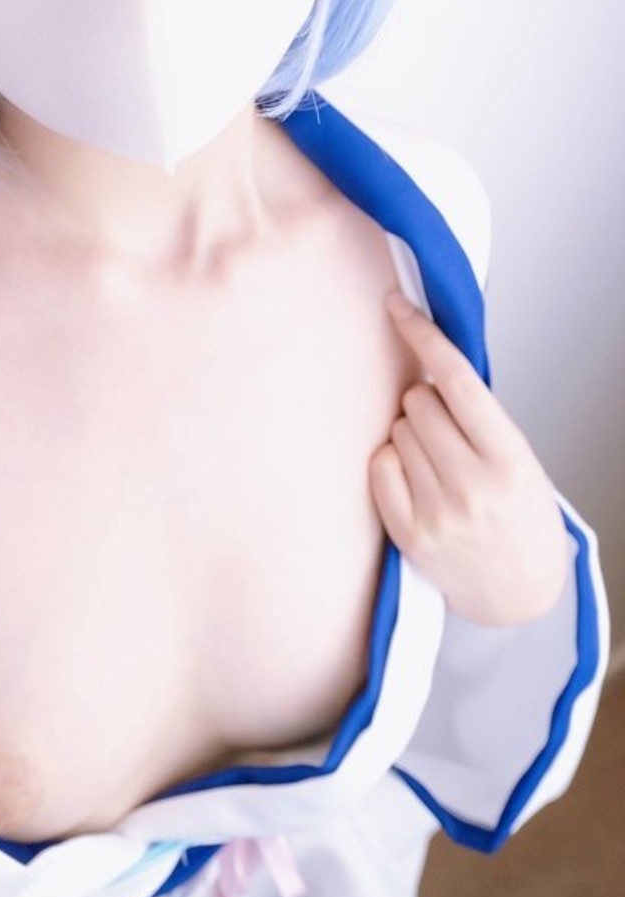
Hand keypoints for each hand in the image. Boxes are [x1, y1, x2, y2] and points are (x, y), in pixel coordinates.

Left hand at [368, 291, 570, 626]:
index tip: (397, 305)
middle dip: (426, 403)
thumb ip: (477, 415)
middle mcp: (473, 485)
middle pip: (418, 402)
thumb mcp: (519, 458)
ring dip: (410, 434)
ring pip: (396, 430)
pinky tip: (416, 480)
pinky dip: (391, 462)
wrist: (518, 592)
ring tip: (438, 465)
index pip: (458, 381)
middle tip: (447, 433)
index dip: (424, 336)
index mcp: (510, 459)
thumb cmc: (518, 515)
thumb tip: (427, 358)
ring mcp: (437, 512)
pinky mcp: (407, 532)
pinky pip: (378, 464)